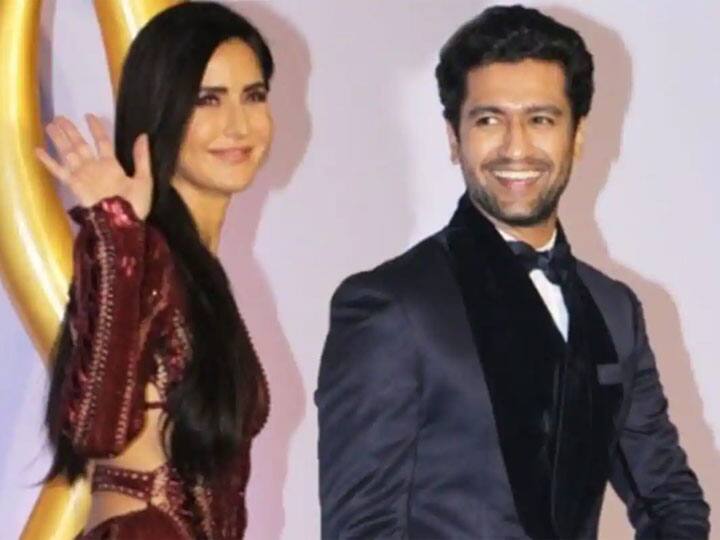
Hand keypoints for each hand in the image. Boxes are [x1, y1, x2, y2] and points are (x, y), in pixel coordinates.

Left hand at [35, 114, 152, 219]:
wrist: (117, 225)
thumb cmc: (133, 205)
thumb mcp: (144, 181)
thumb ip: (142, 158)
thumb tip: (142, 136)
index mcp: (111, 164)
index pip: (103, 141)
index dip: (96, 128)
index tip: (88, 115)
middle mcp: (93, 166)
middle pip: (80, 144)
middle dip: (70, 130)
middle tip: (59, 117)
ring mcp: (80, 175)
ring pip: (67, 152)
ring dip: (58, 138)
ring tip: (50, 125)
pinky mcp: (72, 186)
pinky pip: (57, 171)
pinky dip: (47, 161)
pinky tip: (37, 150)